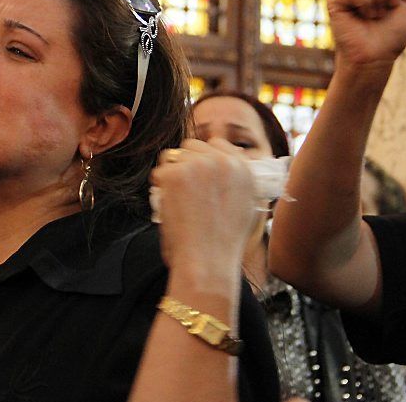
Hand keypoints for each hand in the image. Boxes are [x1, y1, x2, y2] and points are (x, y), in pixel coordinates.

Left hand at [150, 139, 258, 273]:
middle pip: (192, 146)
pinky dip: (160, 188)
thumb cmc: (224, 243)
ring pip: (173, 156)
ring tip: (178, 200)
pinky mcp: (176, 174)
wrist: (208, 261)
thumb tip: (226, 165)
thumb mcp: (246, 206)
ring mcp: (198, 165)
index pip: (217, 144)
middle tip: (184, 190)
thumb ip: (237, 181)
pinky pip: (159, 172)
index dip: (204, 159)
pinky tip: (171, 206)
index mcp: (243, 168)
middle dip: (185, 164)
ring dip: (171, 174)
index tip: (197, 176)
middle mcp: (223, 161)